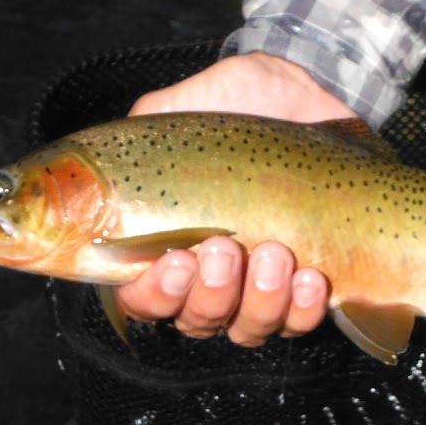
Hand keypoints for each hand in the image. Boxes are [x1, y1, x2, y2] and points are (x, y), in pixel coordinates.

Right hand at [116, 53, 349, 341]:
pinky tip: (310, 276)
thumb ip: (142, 129)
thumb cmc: (245, 102)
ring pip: (246, 328)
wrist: (314, 96)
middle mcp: (210, 278)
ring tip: (275, 252)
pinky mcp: (306, 289)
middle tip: (225, 248)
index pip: (142, 299)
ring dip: (259, 299)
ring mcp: (260, 289)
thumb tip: (111, 154)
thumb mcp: (184, 104)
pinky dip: (303, 308)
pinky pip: (299, 322)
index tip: (175, 260)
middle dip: (210, 292)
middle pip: (195, 320)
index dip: (154, 294)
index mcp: (166, 244)